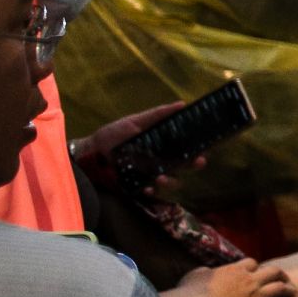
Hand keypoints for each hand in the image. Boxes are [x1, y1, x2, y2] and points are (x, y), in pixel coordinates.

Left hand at [75, 102, 199, 190]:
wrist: (91, 151)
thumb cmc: (113, 134)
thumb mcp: (135, 121)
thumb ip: (158, 114)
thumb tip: (182, 104)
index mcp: (162, 146)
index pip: (185, 148)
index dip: (198, 148)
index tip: (207, 146)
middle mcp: (160, 161)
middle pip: (184, 165)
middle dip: (193, 164)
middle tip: (198, 161)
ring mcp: (150, 174)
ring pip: (170, 180)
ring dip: (171, 180)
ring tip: (163, 177)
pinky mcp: (138, 185)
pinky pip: (150, 192)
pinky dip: (151, 192)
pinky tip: (149, 189)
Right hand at [165, 259, 295, 296]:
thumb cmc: (190, 291)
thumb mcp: (196, 274)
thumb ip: (206, 272)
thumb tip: (207, 272)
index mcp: (235, 270)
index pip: (252, 263)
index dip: (255, 267)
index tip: (256, 271)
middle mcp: (249, 281)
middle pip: (272, 272)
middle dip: (280, 274)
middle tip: (284, 278)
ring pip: (279, 290)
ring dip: (288, 290)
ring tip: (293, 293)